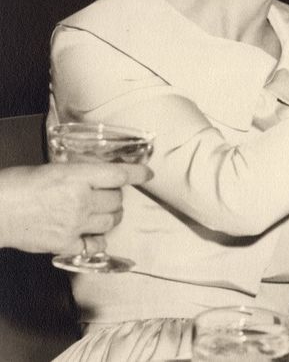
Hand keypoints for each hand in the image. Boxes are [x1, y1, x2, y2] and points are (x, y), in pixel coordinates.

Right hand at [0, 162, 151, 254]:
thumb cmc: (14, 186)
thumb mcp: (49, 169)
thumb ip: (76, 174)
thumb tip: (94, 177)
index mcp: (77, 176)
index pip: (119, 174)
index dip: (138, 174)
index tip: (148, 174)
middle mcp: (81, 200)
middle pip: (117, 199)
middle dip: (115, 197)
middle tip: (107, 196)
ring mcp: (75, 224)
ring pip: (111, 221)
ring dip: (111, 217)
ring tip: (102, 214)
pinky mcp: (65, 243)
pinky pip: (95, 245)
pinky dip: (97, 241)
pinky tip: (92, 237)